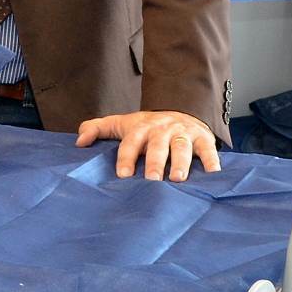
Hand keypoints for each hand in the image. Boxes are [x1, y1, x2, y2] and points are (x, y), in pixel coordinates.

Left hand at [75, 109, 220, 181]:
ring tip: (178, 179)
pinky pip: (208, 149)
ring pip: (182, 147)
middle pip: (158, 146)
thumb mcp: (120, 123)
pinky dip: (212, 161)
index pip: (131, 143)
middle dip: (155, 163)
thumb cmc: (146, 126)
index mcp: (140, 129)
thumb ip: (96, 129)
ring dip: (181, 163)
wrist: (180, 111)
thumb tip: (78, 142)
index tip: (124, 175)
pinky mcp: (203, 138)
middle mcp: (162, 131)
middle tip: (152, 181)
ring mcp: (183, 134)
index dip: (126, 158)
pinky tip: (213, 174)